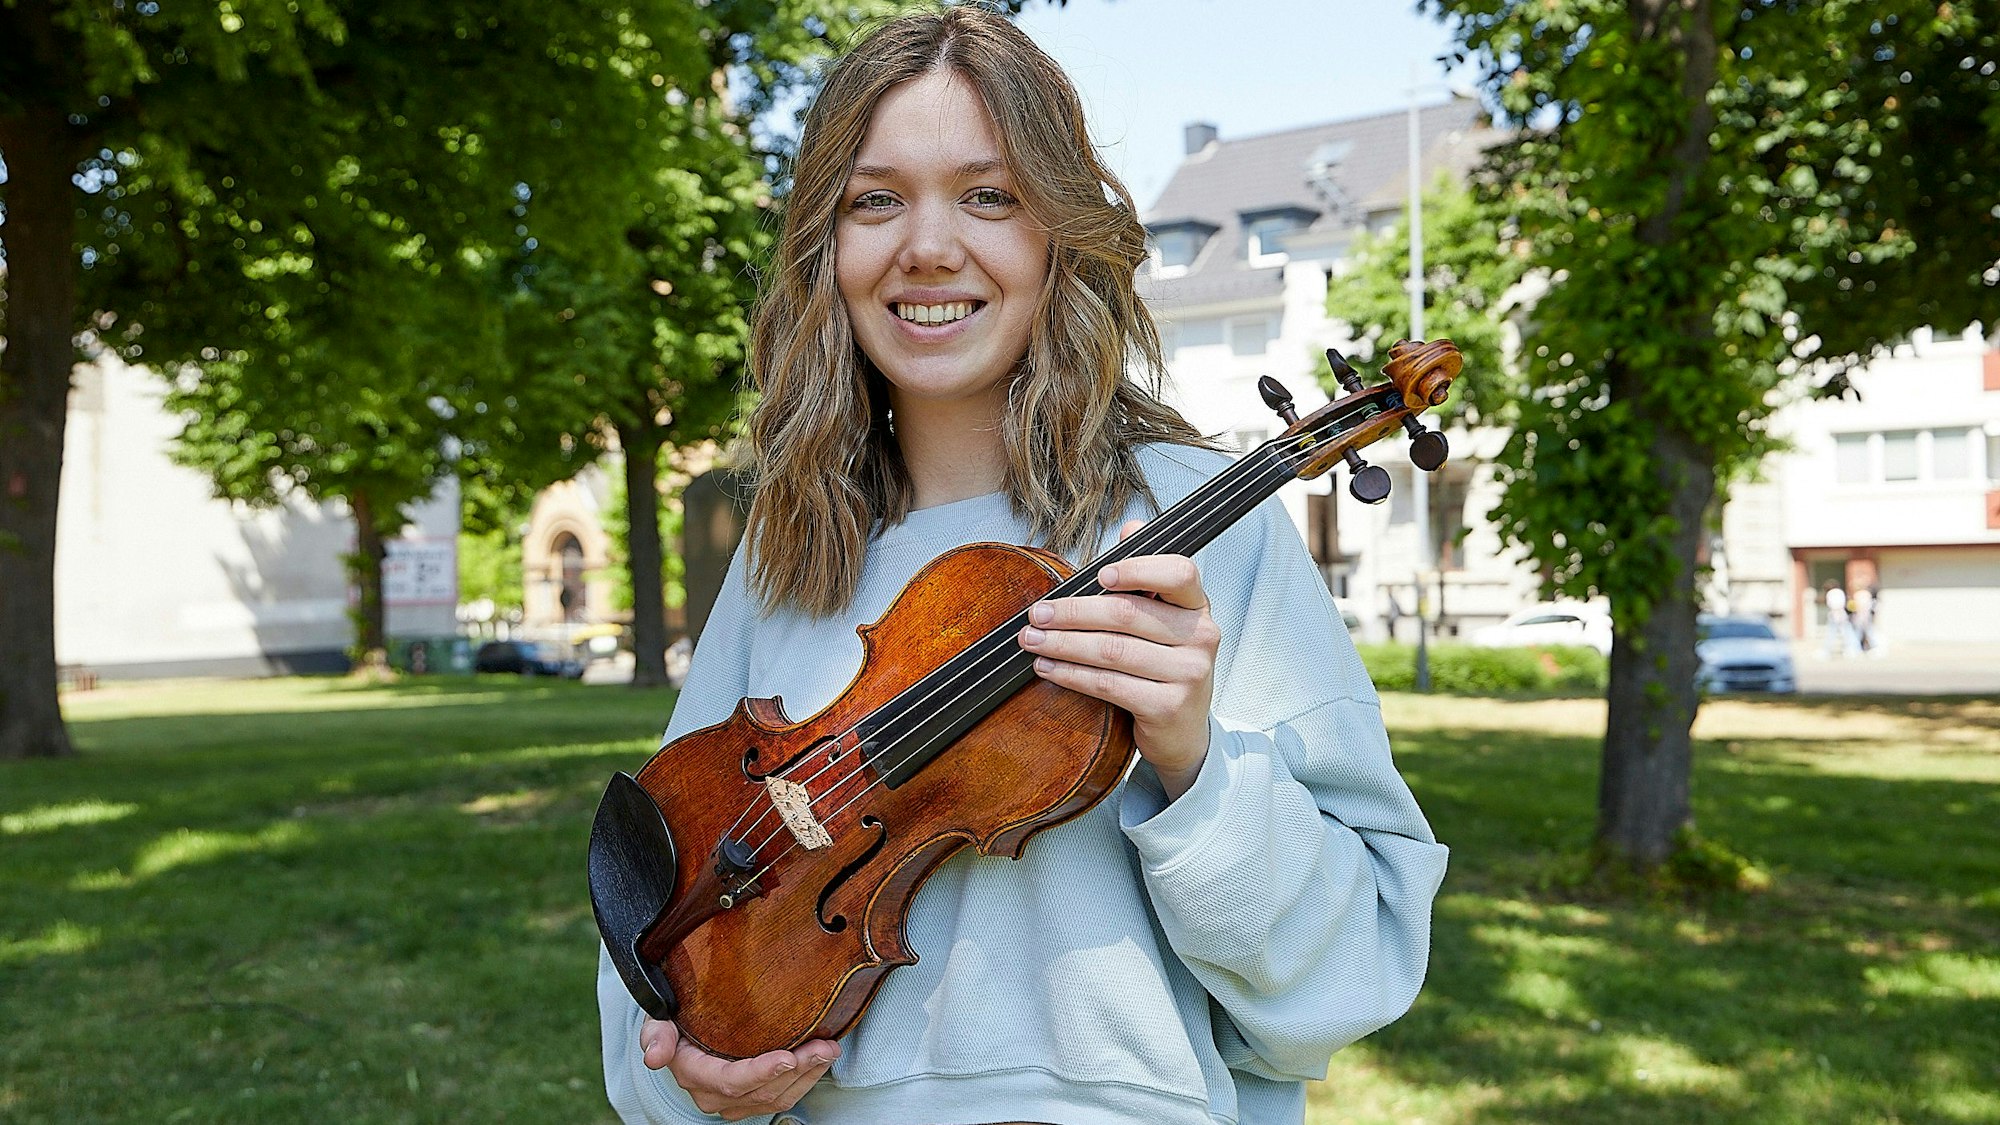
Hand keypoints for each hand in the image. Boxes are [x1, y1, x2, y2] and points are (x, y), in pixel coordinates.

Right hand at [641, 1017, 838, 1120]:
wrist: (681, 1030)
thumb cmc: (675, 1017)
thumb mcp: (659, 1018)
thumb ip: (656, 1034)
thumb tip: (653, 1056)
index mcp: (692, 1073)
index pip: (731, 1080)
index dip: (760, 1072)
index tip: (787, 1056)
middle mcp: (712, 1094)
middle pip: (762, 1091)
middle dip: (798, 1070)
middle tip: (824, 1047)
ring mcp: (733, 1101)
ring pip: (777, 1097)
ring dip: (808, 1075)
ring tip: (829, 1050)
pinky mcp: (750, 1100)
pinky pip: (782, 1097)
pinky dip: (806, 1079)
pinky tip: (821, 1059)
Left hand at [1018, 519, 1218, 799]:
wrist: (1183, 732)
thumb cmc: (1163, 666)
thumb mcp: (1162, 620)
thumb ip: (1145, 575)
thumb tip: (1132, 526)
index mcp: (1197, 606)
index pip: (1179, 572)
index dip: (1138, 569)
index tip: (1098, 575)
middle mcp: (1201, 635)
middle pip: (1127, 613)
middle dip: (1073, 612)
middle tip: (1037, 613)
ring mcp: (1189, 673)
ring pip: (1112, 650)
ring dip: (1063, 643)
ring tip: (1032, 640)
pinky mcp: (1169, 706)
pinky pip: (1109, 684)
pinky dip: (1071, 675)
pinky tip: (1048, 668)